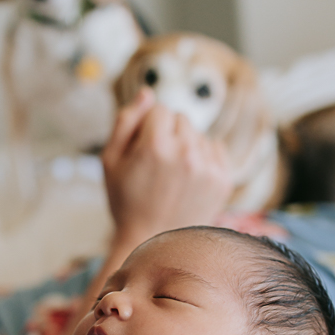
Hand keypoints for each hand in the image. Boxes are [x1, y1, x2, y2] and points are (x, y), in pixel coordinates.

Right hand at [102, 88, 233, 250]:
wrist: (152, 241)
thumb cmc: (126, 201)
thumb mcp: (110, 161)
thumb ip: (125, 121)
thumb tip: (148, 93)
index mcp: (154, 146)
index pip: (159, 109)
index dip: (147, 128)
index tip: (143, 150)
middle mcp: (185, 153)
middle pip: (182, 118)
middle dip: (169, 134)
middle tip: (158, 164)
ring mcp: (207, 168)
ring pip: (198, 134)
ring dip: (186, 146)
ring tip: (173, 175)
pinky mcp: (223, 180)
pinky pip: (216, 148)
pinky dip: (204, 158)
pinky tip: (189, 179)